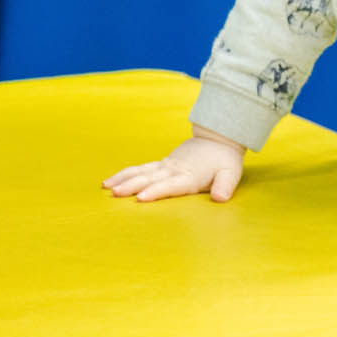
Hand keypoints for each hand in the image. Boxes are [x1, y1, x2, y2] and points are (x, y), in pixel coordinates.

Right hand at [102, 129, 244, 202]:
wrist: (218, 138)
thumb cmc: (225, 161)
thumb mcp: (231, 174)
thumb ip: (224, 186)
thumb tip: (220, 198)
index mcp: (189, 176)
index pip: (170, 185)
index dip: (156, 191)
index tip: (141, 198)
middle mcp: (174, 170)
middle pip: (150, 178)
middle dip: (132, 186)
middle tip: (115, 193)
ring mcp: (166, 165)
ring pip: (141, 172)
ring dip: (123, 179)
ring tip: (106, 187)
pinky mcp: (161, 164)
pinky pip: (140, 168)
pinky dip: (125, 174)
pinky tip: (111, 180)